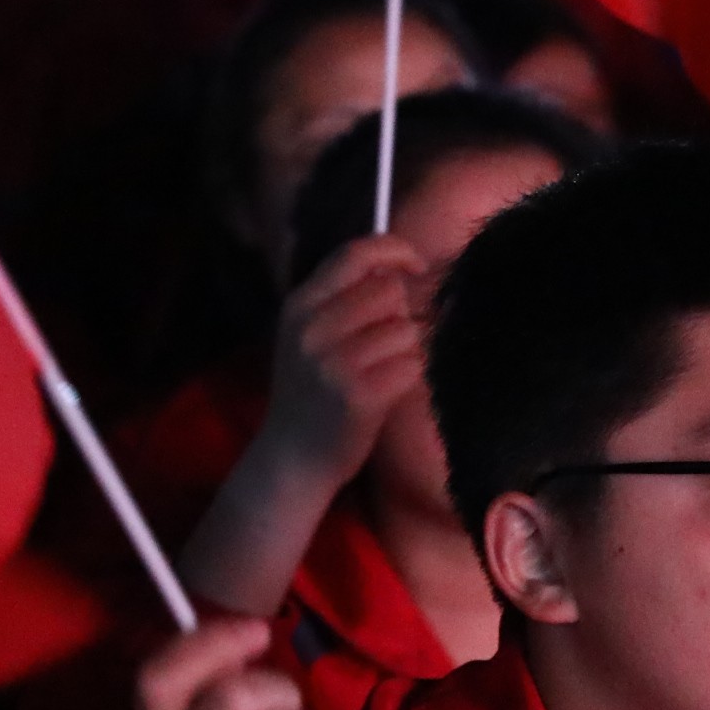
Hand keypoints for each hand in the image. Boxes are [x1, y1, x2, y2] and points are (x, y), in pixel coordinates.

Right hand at [263, 236, 431, 491]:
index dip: (395, 251)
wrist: (292, 458)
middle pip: (389, 291)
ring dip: (409, 348)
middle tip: (388, 343)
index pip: (354, 254)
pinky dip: (411, 376)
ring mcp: (333, 363)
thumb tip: (399, 267)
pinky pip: (412, 365)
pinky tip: (389, 391)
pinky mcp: (359, 395)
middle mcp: (312, 329)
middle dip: (402, 313)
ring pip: (406, 329)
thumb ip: (343, 298)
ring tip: (384, 371)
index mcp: (299, 305)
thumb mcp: (310, 336)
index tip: (417, 265)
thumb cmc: (312, 393)